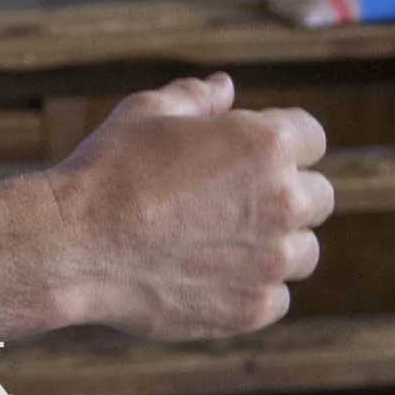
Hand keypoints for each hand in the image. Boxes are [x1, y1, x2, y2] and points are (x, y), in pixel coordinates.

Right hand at [36, 72, 332, 338]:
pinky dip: (252, 287)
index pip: (313, 137)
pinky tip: (209, 273)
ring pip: (303, 251)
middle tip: (236, 200)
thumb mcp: (149, 112)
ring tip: (221, 240)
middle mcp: (283, 202)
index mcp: (266, 144)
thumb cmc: (109, 169)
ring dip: (276, 244)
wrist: (75, 245)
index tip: (254, 155)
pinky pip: (276, 297)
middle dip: (287, 192)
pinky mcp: (253, 308)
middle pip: (319, 197)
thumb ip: (198, 98)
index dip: (283, 141)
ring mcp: (271, 261)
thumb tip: (225, 87)